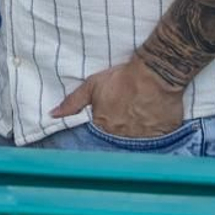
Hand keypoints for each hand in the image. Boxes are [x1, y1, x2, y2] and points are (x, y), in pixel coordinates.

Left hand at [52, 55, 184, 137]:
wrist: (154, 75)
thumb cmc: (121, 78)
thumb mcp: (92, 86)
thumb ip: (72, 102)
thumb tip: (52, 114)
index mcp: (104, 126)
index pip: (99, 134)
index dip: (104, 125)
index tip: (111, 116)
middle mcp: (122, 136)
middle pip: (118, 138)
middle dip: (120, 128)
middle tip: (126, 112)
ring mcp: (143, 138)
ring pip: (136, 140)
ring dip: (136, 131)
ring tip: (139, 114)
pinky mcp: (162, 136)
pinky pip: (156, 139)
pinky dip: (153, 131)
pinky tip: (152, 118)